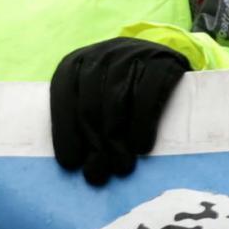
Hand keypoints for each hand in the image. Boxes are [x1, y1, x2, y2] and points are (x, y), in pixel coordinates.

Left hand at [51, 37, 188, 184]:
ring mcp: (134, 54)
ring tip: (121, 167)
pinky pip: (147, 96)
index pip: (63, 97)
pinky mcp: (163, 61)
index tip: (71, 164)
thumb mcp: (94, 95)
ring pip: (117, 102)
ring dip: (116, 140)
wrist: (164, 62)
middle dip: (93, 145)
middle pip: (90, 106)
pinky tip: (141, 147)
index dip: (65, 133)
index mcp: (75, 63)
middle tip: (98, 175)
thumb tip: (77, 164)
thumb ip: (80, 120)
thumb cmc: (121, 90)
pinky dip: (142, 125)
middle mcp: (102, 54)